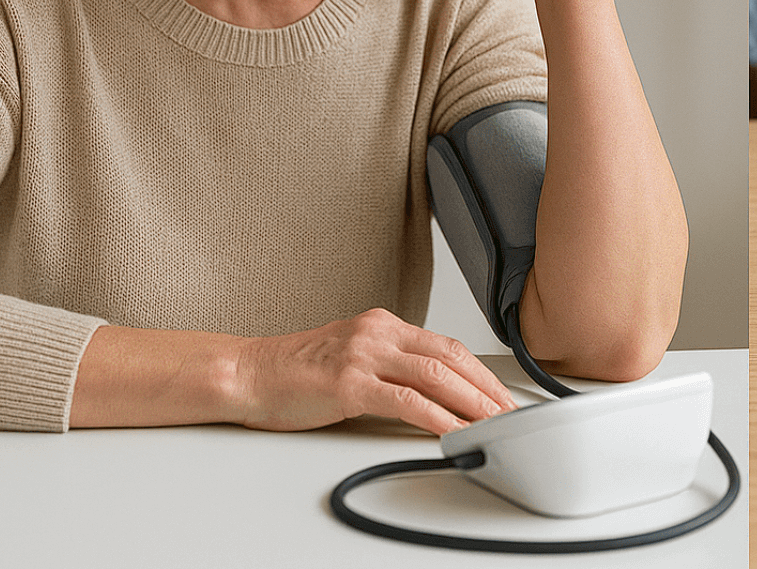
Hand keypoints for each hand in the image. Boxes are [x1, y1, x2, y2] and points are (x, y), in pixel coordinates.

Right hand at [232, 308, 515, 434]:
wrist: (247, 373)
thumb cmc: (296, 372)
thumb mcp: (352, 356)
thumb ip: (389, 365)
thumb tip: (431, 392)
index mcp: (383, 324)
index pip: (447, 345)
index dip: (480, 371)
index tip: (500, 394)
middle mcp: (378, 333)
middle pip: (451, 357)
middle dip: (486, 388)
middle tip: (509, 412)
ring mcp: (363, 355)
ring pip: (436, 376)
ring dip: (471, 403)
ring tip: (493, 424)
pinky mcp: (349, 383)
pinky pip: (406, 401)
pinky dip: (438, 418)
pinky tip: (454, 432)